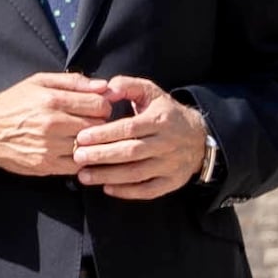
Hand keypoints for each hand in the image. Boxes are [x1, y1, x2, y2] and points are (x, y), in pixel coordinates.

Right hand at [0, 70, 116, 178]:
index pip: (99, 104)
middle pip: (98, 125)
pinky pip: (78, 164)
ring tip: (77, 136)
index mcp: (52, 100)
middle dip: (98, 123)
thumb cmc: (13, 104)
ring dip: (89, 142)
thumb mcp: (37, 83)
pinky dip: (79, 158)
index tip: (94, 108)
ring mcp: (50, 146)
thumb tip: (104, 86)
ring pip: (90, 146)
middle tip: (86, 122)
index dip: (102, 105)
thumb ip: (72, 81)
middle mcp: (52, 123)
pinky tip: (70, 150)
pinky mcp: (47, 164)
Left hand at [72, 75, 211, 202]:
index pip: (129, 128)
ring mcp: (172, 164)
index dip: (104, 134)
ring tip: (84, 176)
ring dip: (109, 176)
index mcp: (160, 120)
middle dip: (102, 156)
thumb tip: (105, 90)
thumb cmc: (165, 112)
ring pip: (138, 174)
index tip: (81, 137)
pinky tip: (107, 188)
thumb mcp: (150, 93)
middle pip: (131, 152)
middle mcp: (168, 143)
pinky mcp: (173, 181)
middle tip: (77, 157)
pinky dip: (128, 192)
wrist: (199, 137)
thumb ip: (127, 86)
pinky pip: (149, 190)